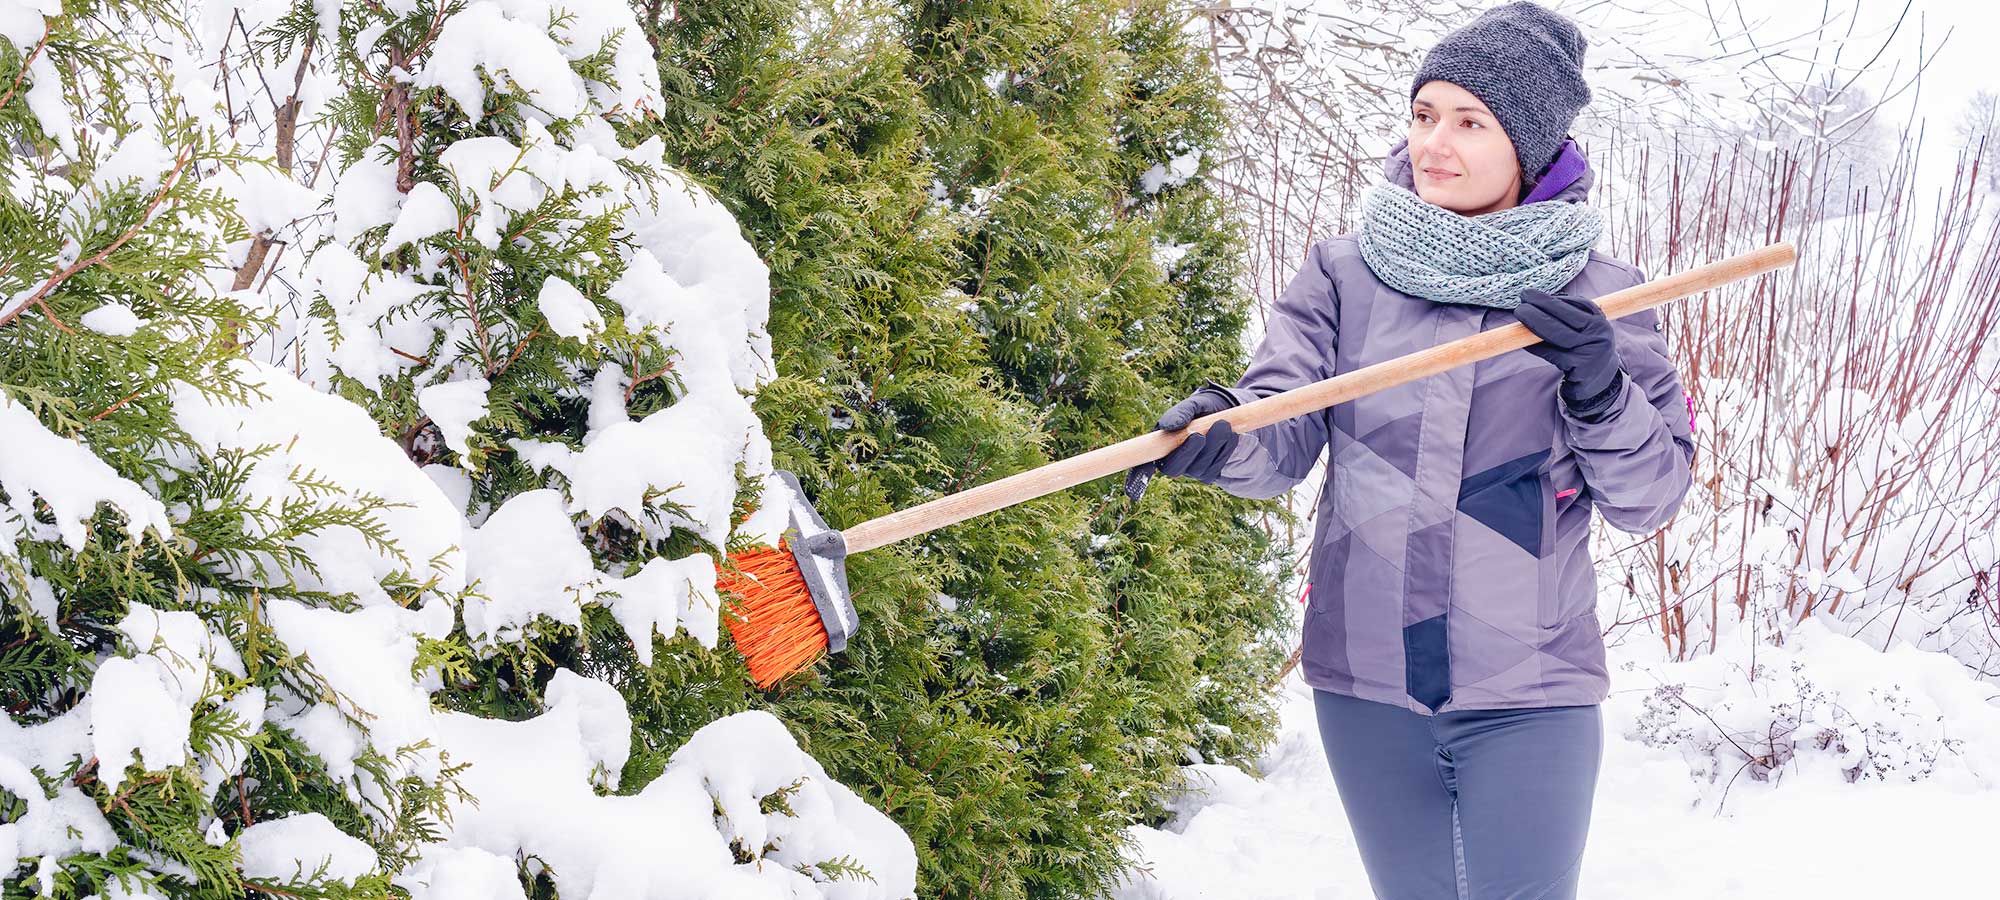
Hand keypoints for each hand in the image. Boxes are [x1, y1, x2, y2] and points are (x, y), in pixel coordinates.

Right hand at [1123, 383, 1240, 501]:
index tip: (1135, 489)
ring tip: (1224, 424)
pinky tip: (1231, 436)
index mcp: (1160, 444)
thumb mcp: (1195, 404)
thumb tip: (1168, 427)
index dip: (1137, 477)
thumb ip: (1181, 413)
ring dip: (1212, 446)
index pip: (1143, 465)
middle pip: (1173, 469)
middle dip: (1186, 452)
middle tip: (1198, 435)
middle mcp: (1172, 460)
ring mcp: (1191, 469)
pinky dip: (1224, 451)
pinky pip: (1215, 469)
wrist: (1230, 413)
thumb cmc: (1205, 407)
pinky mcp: (1209, 473)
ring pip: (1197, 468)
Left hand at [1513, 288, 1624, 414]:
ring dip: (1536, 321)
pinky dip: (1537, 346)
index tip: (1531, 294)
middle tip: (1523, 297)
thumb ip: (1568, 317)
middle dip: (1542, 304)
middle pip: (1567, 316)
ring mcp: (1591, 352)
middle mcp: (1599, 335)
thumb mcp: (1585, 331)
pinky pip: (1554, 354)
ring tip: (1520, 313)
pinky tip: (1525, 341)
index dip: (1553, 298)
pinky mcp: (1580, 368)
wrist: (1599, 383)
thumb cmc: (1584, 351)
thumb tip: (1537, 303)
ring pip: (1559, 333)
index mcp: (1600, 322)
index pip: (1578, 303)